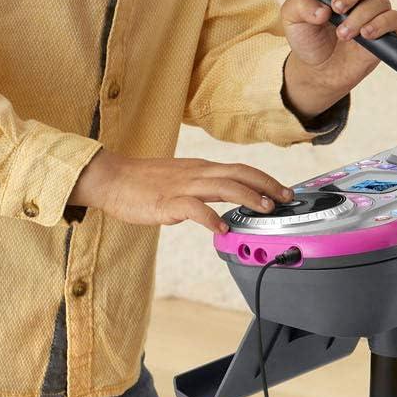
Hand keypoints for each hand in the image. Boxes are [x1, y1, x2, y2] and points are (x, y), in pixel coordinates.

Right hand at [73, 151, 296, 234]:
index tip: (283, 190)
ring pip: (223, 186)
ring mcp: (182, 186)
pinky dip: (210, 217)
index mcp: (200, 168)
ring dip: (247, 196)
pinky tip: (222, 228)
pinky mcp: (167, 201)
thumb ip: (203, 188)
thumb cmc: (143, 182)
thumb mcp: (180, 179)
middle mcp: (196, 173)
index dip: (265, 178)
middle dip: (266, 185)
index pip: (240, 169)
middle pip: (239, 173)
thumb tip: (225, 200)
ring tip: (264, 209)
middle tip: (285, 198)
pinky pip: (194, 208)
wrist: (112, 178)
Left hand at [281, 0, 396, 83]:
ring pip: (379, 0)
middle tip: (337, 7)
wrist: (318, 71)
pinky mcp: (385, 31)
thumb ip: (300, 6)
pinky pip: (393, 19)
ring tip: (342, 33)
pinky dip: (380, 25)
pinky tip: (365, 34)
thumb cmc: (308, 39)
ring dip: (360, 16)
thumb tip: (321, 9)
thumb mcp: (292, 20)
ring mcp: (373, 12)